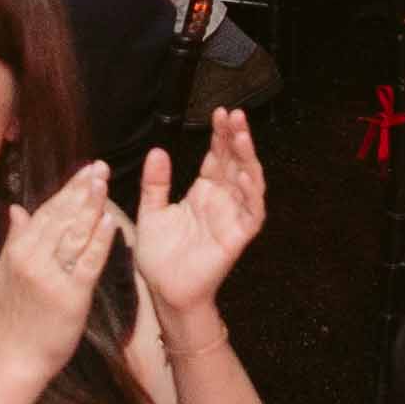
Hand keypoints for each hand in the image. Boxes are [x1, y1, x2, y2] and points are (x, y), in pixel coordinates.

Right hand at [0, 162, 121, 372]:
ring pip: (75, 234)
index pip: (46, 211)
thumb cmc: (12, 317)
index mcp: (18, 251)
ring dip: (91, 207)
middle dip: (82, 190)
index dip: (67, 189)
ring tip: (104, 184)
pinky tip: (111, 222)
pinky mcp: (71, 296)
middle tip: (100, 168)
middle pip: (62, 217)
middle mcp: (33, 259)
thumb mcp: (4, 274)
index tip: (85, 171)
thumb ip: (14, 239)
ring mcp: (51, 277)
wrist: (16, 357)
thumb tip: (18, 208)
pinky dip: (99, 242)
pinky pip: (88, 264)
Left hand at [130, 113, 268, 322]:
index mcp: (203, 192)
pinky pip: (252, 213)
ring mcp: (232, 218)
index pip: (217, 157)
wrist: (165, 291)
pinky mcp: (238, 237)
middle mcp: (222, 201)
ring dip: (248, 158)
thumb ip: (155, 183)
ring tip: (242, 135)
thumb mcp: (152, 212)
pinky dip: (252, 194)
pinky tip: (246, 174)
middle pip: (235, 163)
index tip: (219, 112)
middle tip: (235, 114)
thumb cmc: (160, 256)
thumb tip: (158, 150)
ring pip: (249, 182)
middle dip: (237, 138)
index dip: (220, 135)